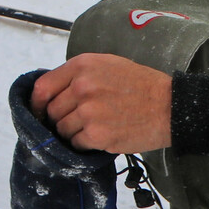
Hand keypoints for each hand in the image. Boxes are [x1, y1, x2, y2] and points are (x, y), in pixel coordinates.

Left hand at [32, 54, 172, 153]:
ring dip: (73, 132)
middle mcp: (82, 87)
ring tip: (95, 126)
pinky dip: (85, 143)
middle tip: (80, 120)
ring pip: (62, 129)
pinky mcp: (98, 135)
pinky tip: (102, 135)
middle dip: (61, 118)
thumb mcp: (107, 65)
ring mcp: (89, 112)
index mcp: (82, 66)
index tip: (39, 111)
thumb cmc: (140, 85)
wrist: (171, 106)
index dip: (37, 103)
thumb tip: (49, 93)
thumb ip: (77, 74)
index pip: (42, 87)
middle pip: (51, 111)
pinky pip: (77, 143)